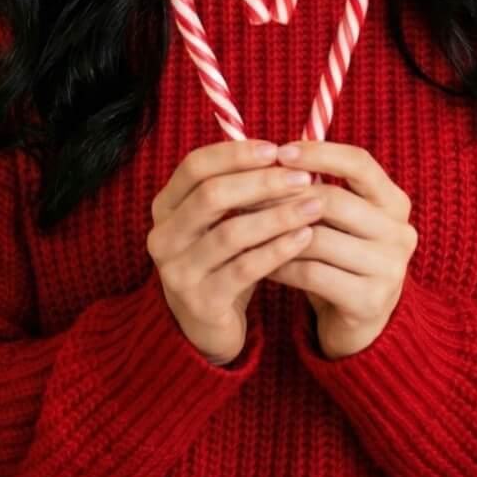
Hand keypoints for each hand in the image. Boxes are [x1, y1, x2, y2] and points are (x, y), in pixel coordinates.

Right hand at [147, 140, 322, 365]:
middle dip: (262, 182)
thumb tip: (286, 151)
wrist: (206, 326)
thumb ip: (238, 187)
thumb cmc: (220, 260)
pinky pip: (244, 269)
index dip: (235, 154)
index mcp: (165, 206)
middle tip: (303, 177)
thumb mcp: (219, 220)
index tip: (275, 150)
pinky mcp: (201, 302)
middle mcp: (163, 236)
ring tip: (314, 205)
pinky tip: (305, 237)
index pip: (195, 166)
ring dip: (277, 215)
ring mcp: (178, 271)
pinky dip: (277, 250)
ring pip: (231, 233)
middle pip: (212, 195)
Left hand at [262, 142, 416, 358]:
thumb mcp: (339, 220)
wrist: (359, 324)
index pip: (359, 163)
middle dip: (286, 196)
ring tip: (248, 228)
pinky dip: (283, 265)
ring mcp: (389, 269)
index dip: (319, 153)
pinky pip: (313, 273)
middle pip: (334, 200)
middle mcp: (400, 233)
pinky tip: (264, 264)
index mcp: (395, 203)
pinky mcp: (370, 301)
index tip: (281, 151)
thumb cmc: (340, 259)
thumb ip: (318, 189)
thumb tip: (270, 156)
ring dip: (278, 232)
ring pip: (319, 238)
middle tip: (248, 196)